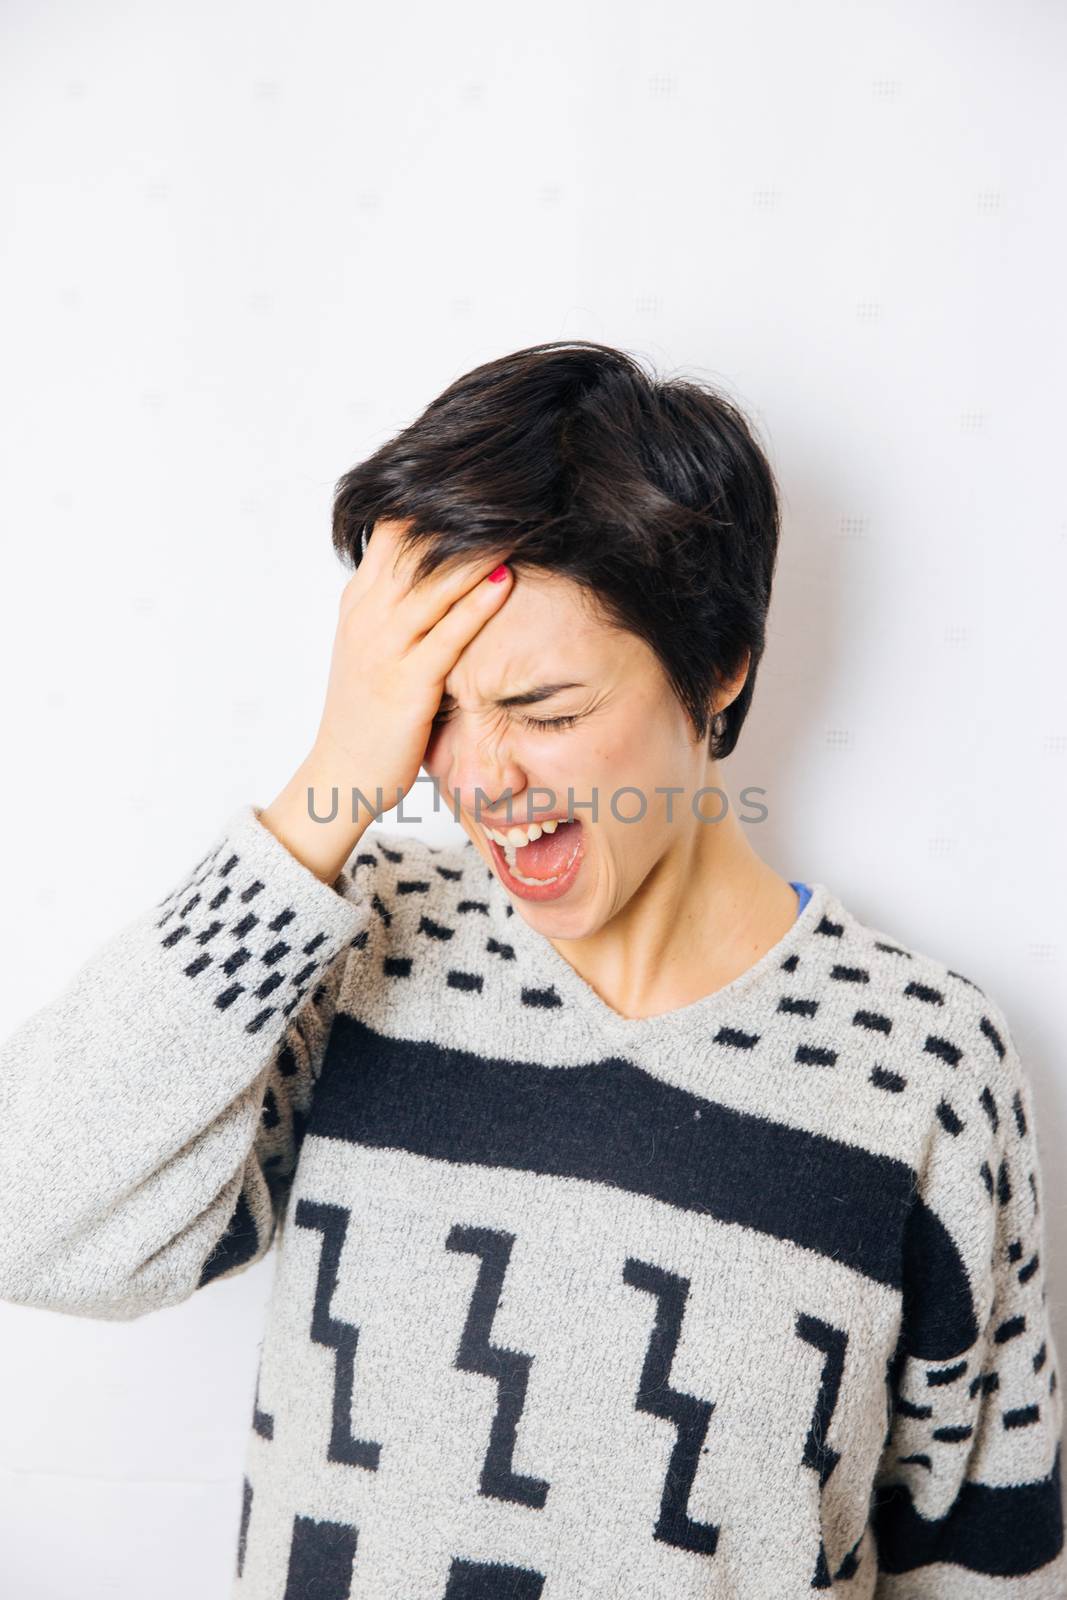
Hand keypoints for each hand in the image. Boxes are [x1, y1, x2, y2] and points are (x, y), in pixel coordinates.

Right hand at [260, 519, 513, 880]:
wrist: (341, 774)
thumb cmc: (366, 713)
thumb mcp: (373, 647)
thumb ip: (398, 607)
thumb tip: (438, 570)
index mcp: (359, 602)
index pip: (392, 530)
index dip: (430, 499)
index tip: (476, 478)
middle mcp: (366, 616)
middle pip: (412, 545)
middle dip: (460, 514)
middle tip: (509, 485)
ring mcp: (383, 648)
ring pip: (432, 584)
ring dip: (477, 549)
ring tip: (517, 520)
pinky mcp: (405, 683)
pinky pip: (444, 636)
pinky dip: (475, 605)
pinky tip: (505, 581)